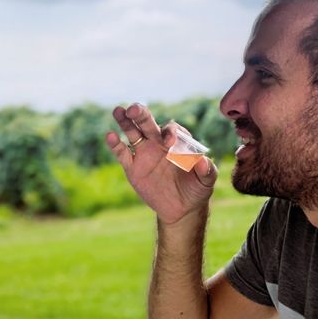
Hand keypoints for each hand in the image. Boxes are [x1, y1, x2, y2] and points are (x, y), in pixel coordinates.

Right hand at [105, 103, 217, 223]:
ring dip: (125, 121)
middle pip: (148, 123)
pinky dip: (115, 144)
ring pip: (133, 132)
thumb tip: (202, 161)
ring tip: (118, 111)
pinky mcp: (133, 167)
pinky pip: (122, 153)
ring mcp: (145, 153)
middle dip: (142, 114)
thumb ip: (207, 170)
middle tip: (135, 109)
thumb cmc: (196, 190)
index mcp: (178, 142)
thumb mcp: (206, 182)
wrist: (181, 209)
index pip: (172, 130)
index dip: (170, 133)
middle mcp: (159, 143)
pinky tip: (110, 136)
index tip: (169, 143)